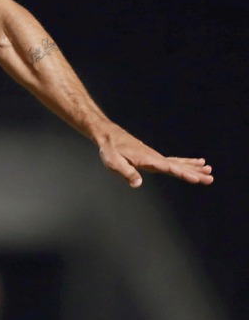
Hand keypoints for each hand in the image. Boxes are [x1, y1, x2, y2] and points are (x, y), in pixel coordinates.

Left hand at [96, 124, 213, 187]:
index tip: (196, 178)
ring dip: (194, 167)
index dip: (182, 174)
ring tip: (209, 170)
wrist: (108, 135)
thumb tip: (138, 184)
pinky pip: (174, 161)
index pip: (168, 167)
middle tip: (211, 178)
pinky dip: (186, 163)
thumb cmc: (109, 149)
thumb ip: (126, 172)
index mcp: (148, 159)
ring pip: (179, 163)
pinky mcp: (154, 158)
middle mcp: (155, 157)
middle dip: (195, 173)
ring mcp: (156, 157)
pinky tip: (196, 163)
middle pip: (178, 166)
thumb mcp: (113, 161)